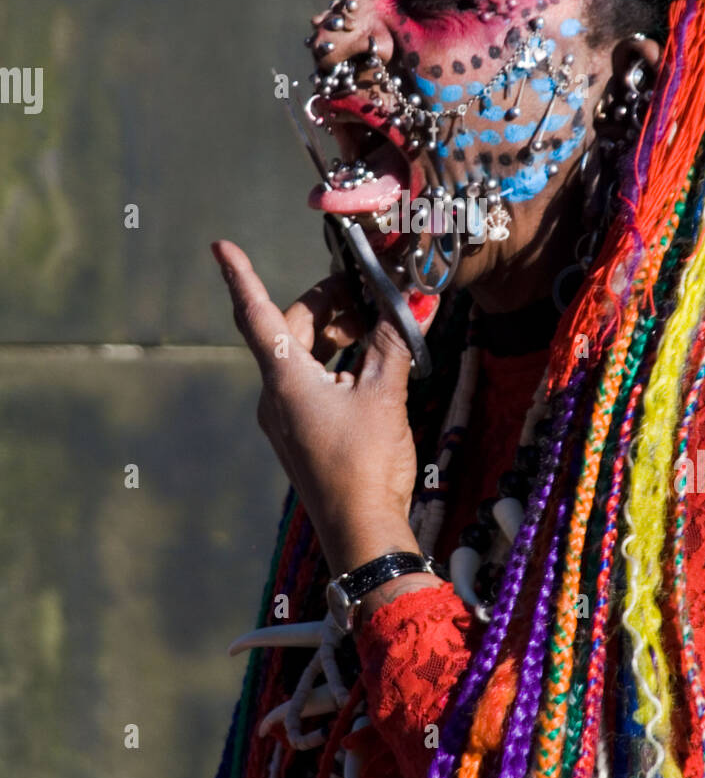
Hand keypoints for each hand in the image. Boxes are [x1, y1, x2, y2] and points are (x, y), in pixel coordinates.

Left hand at [211, 239, 439, 577]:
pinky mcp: (302, 433)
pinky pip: (310, 381)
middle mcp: (275, 395)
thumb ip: (394, 342)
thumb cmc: (367, 464)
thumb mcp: (386, 394)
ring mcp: (285, 417)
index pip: (256, 313)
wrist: (361, 532)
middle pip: (288, 330)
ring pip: (300, 355)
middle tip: (363, 283)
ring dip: (333, 331)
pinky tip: (369, 359)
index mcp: (284, 379)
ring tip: (373, 318)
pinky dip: (335, 360)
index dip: (239, 275)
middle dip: (323, 301)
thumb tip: (411, 302)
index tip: (221, 245)